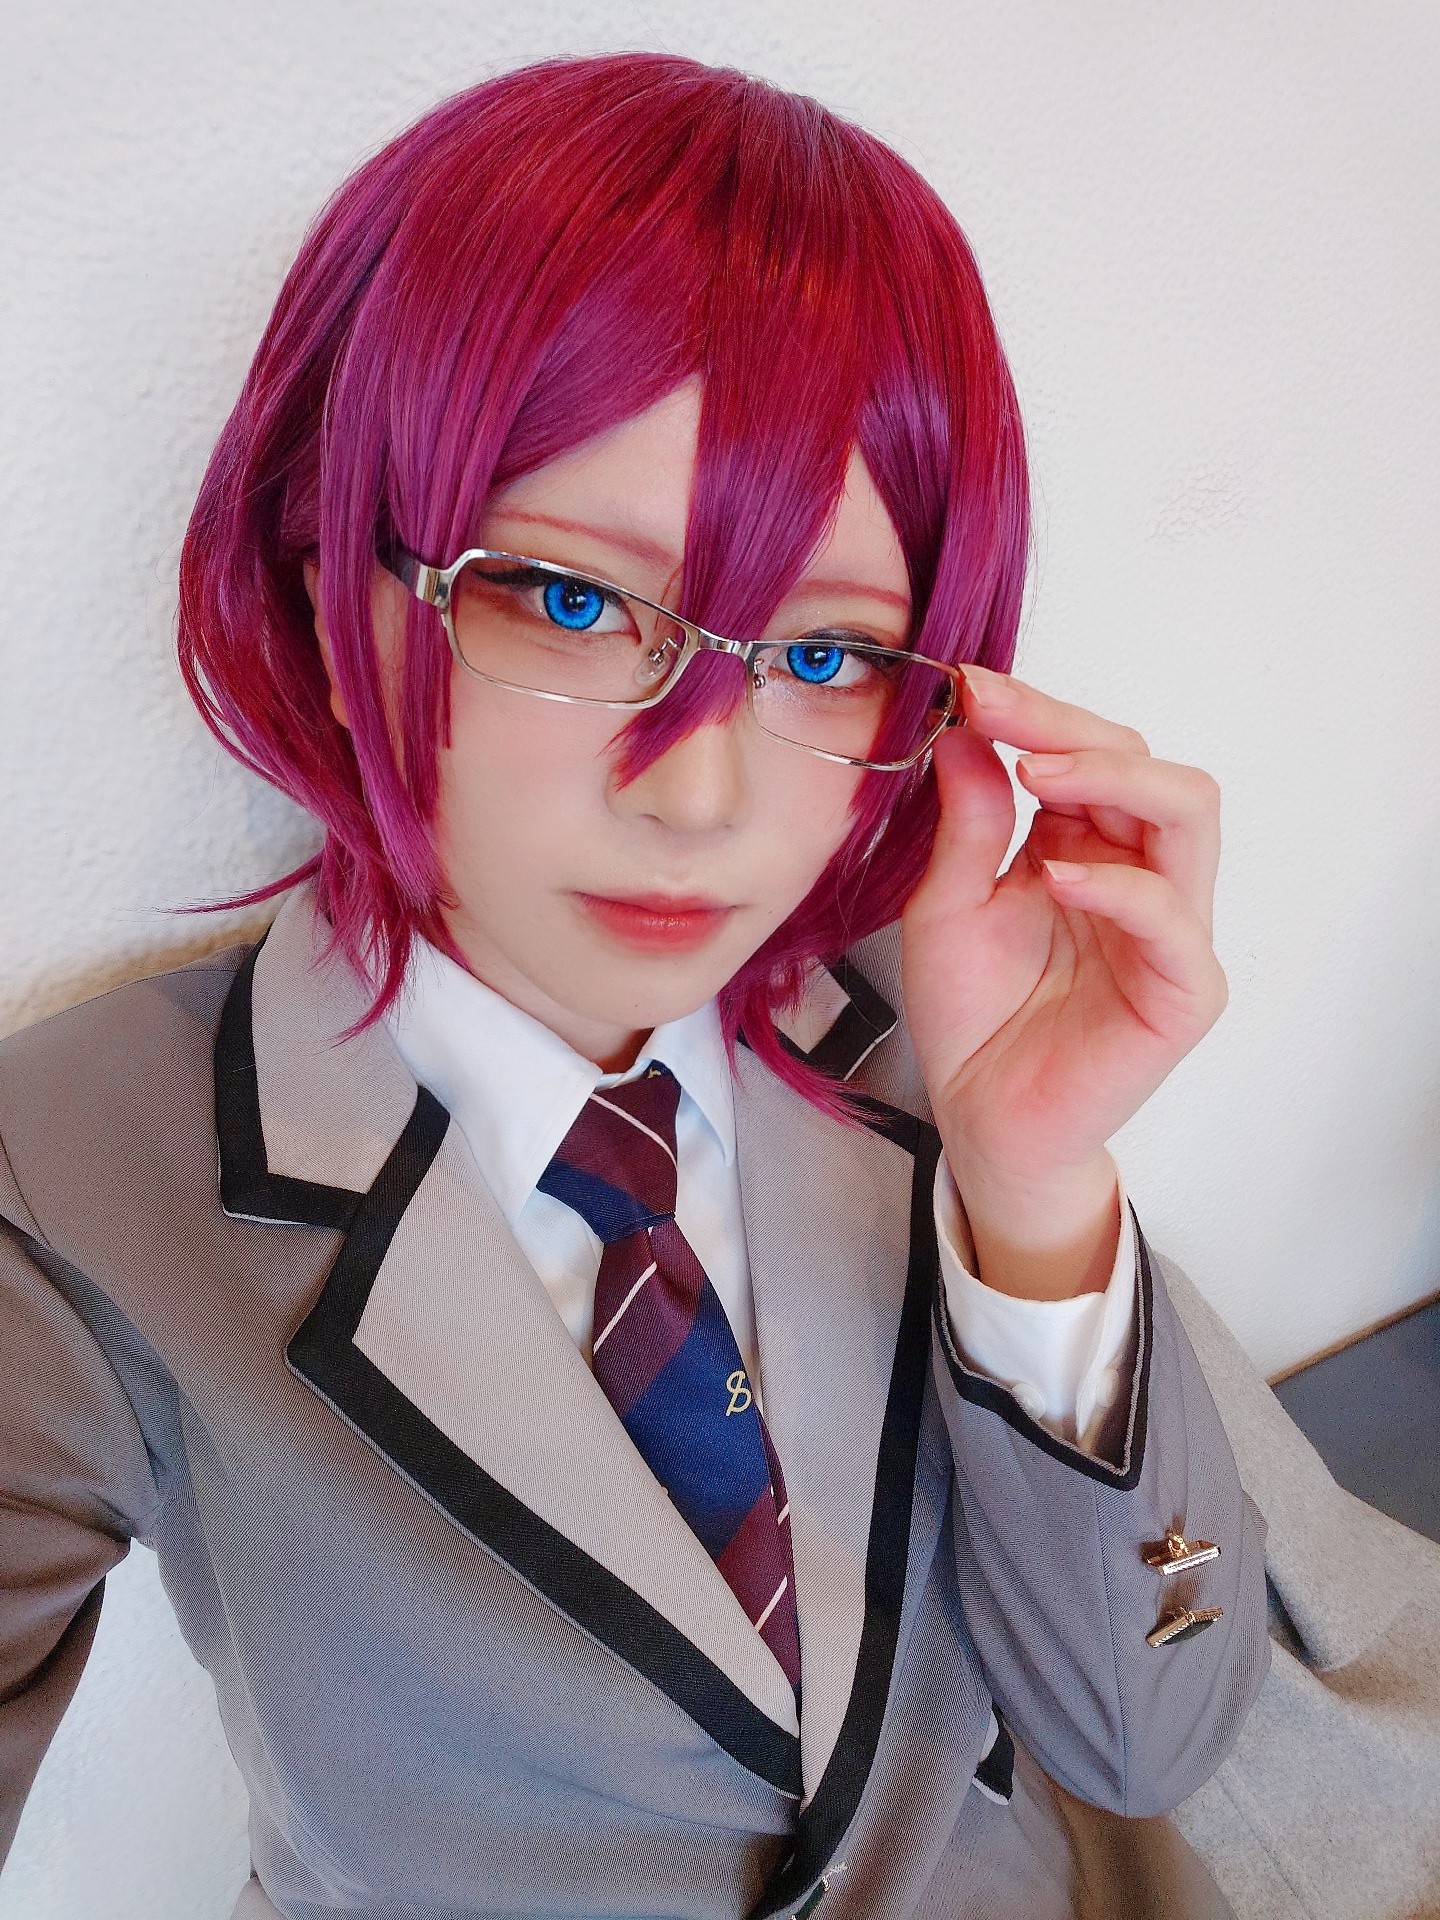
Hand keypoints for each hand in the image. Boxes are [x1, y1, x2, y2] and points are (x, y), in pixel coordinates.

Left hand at [899, 664, 1226, 1274]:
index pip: (1088, 754)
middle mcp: (1138, 876)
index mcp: (1086, 847)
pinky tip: (1056, 877)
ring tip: (1036, 770)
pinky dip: (1119, 887)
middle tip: (995, 707)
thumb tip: (966, 732)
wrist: (982, 1121)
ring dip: (1112, 778)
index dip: (1034, 712)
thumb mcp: (945, 905)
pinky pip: (1173, 920)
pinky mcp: (1182, 991)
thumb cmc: (974, 1017)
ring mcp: (1169, 931)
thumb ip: (967, 825)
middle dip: (1069, 725)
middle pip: (1145, 764)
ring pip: (1187, 815)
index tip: (969, 684)